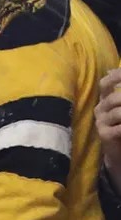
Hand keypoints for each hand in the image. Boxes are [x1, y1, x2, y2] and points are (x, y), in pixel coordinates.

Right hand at [97, 66, 120, 181]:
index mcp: (105, 99)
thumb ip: (119, 89)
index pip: (105, 83)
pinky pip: (117, 129)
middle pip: (113, 98)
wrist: (119, 148)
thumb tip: (110, 70)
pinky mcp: (103, 135)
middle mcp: (100, 109)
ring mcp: (100, 122)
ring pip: (118, 113)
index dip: (115, 77)